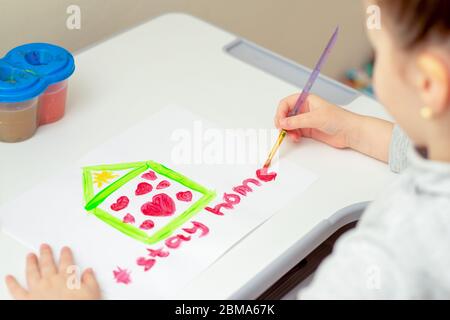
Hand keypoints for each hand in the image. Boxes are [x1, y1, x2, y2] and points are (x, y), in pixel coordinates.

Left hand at [5, 244, 100, 299]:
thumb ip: (90, 281)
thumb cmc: (80, 306)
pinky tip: (9, 278)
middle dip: (46, 254)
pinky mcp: (27, 299)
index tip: (64, 250)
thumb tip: (89, 272)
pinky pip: (17, 290)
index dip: (65, 255)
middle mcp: (51, 281)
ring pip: (32, 272)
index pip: (66, 262)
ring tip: (30, 256)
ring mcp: (37, 289)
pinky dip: (12, 283)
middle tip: (44, 247)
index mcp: (66, 278)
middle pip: (48, 264)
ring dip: (31, 263)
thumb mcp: (92, 293)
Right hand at [274, 93, 393, 161]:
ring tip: (293, 136)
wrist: (350, 132)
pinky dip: (292, 136)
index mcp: (306, 100)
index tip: (280, 121)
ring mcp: (305, 120)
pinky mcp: (308, 130)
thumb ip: (298, 121)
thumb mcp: (316, 118)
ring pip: (289, 124)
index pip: (286, 103)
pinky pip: (294, 132)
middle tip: (282, 130)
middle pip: (285, 114)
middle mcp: (304, 109)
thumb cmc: (339, 119)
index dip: (281, 112)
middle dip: (282, 122)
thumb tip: (283, 122)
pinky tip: (296, 138)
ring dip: (287, 131)